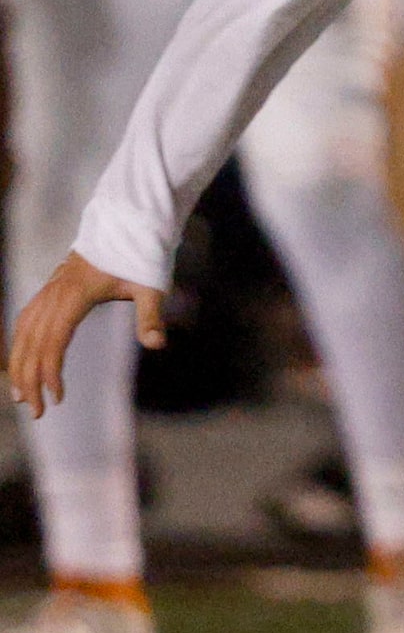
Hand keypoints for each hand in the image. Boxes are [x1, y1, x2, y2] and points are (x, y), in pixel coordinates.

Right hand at [10, 255, 164, 417]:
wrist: (128, 221)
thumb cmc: (141, 254)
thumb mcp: (151, 285)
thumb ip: (151, 315)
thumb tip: (156, 345)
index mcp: (75, 296)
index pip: (54, 340)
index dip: (50, 370)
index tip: (57, 397)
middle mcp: (55, 294)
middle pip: (33, 342)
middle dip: (30, 378)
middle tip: (36, 411)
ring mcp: (50, 290)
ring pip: (23, 332)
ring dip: (18, 364)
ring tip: (20, 396)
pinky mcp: (51, 289)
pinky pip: (26, 319)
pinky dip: (19, 343)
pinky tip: (21, 361)